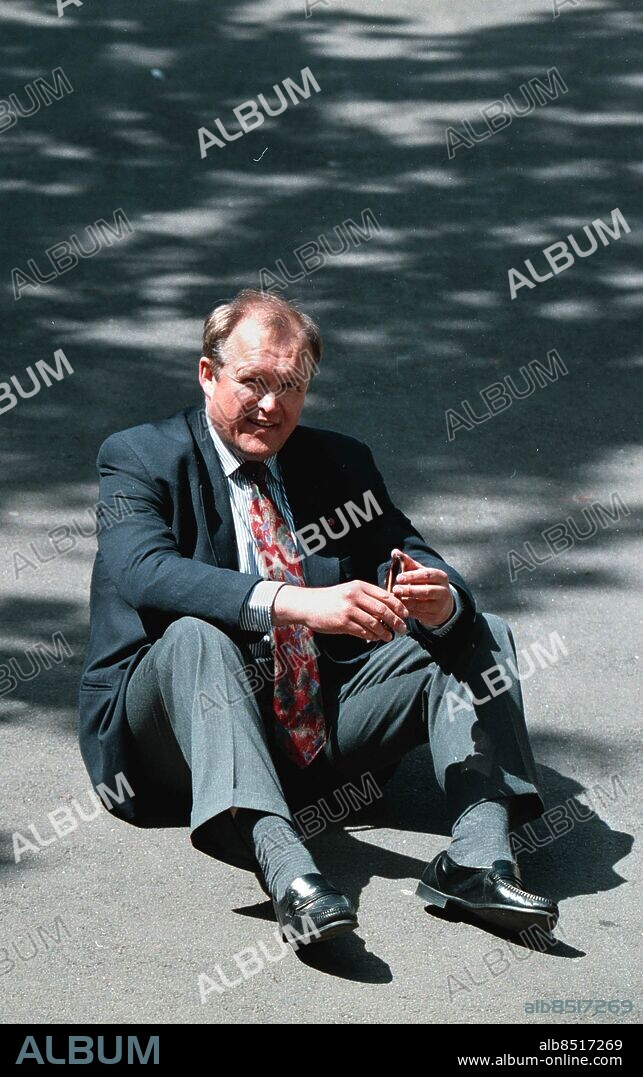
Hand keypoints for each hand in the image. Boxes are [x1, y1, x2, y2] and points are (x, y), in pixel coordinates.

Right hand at [272, 580, 408, 642]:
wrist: (308, 604)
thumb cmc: (332, 599)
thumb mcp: (350, 591)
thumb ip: (367, 597)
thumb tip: (389, 608)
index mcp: (360, 586)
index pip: (385, 596)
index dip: (399, 606)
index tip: (406, 614)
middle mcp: (355, 596)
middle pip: (383, 610)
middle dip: (396, 621)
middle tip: (403, 629)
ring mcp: (348, 610)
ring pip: (374, 623)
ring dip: (385, 632)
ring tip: (390, 637)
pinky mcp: (342, 622)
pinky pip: (362, 632)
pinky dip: (371, 636)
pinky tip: (375, 638)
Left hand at [389, 548, 454, 628]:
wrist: (442, 604)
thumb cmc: (427, 583)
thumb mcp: (420, 572)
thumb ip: (408, 562)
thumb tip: (394, 552)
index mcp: (440, 577)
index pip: (427, 574)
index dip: (412, 576)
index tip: (399, 578)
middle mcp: (443, 591)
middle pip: (426, 590)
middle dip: (409, 590)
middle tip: (395, 589)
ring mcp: (440, 605)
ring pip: (422, 604)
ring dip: (407, 602)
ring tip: (395, 599)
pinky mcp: (434, 617)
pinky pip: (419, 614)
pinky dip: (408, 611)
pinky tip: (399, 608)